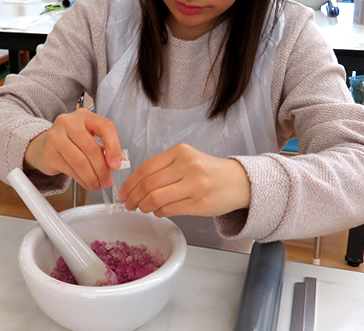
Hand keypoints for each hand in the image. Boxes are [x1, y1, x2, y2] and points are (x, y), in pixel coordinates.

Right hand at [23, 108, 122, 191]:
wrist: (43, 146)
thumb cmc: (70, 141)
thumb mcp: (89, 138)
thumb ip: (104, 148)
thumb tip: (121, 161)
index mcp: (85, 116)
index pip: (105, 126)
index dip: (114, 146)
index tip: (116, 164)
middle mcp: (69, 122)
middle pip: (91, 147)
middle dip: (101, 168)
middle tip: (107, 181)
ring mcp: (56, 136)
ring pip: (79, 160)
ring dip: (91, 176)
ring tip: (97, 185)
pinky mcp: (49, 151)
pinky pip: (69, 169)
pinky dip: (81, 179)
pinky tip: (87, 183)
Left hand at [119, 144, 249, 217]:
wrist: (239, 182)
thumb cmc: (210, 171)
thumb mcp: (187, 159)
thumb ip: (164, 167)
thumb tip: (136, 184)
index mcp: (181, 152)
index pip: (146, 168)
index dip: (130, 183)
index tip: (124, 192)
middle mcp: (188, 166)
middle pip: (148, 185)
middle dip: (134, 197)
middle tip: (128, 204)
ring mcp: (195, 185)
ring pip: (156, 199)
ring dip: (144, 206)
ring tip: (142, 208)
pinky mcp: (200, 204)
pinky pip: (170, 210)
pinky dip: (159, 212)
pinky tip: (158, 211)